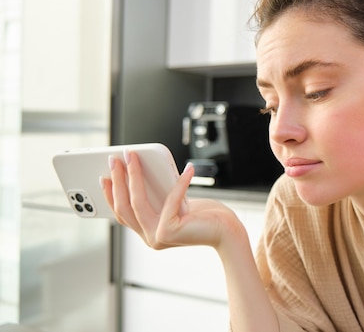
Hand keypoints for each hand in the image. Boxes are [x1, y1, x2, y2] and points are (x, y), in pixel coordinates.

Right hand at [101, 151, 244, 250]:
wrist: (226, 231)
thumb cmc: (203, 215)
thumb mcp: (176, 201)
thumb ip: (158, 194)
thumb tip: (141, 170)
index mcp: (148, 232)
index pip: (122, 213)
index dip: (111, 194)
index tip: (105, 175)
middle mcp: (149, 238)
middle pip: (125, 206)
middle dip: (118, 180)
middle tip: (115, 159)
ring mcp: (157, 237)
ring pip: (138, 202)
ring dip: (134, 176)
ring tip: (134, 157)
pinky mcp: (170, 231)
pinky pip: (170, 200)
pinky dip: (178, 182)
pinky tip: (187, 168)